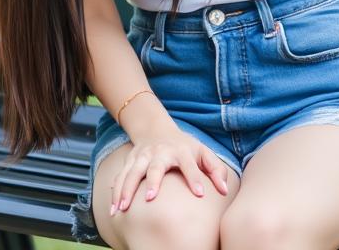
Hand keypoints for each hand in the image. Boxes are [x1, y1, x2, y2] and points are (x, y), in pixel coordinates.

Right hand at [110, 128, 230, 214]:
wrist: (157, 129)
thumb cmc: (185, 148)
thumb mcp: (203, 153)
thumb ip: (217, 170)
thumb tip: (225, 191)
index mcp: (181, 151)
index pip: (189, 164)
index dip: (195, 178)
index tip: (200, 194)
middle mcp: (160, 152)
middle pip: (155, 166)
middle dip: (152, 181)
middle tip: (150, 199)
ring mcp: (143, 155)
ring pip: (132, 172)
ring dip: (126, 190)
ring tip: (121, 209)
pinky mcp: (130, 160)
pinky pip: (121, 176)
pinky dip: (116, 190)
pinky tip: (113, 207)